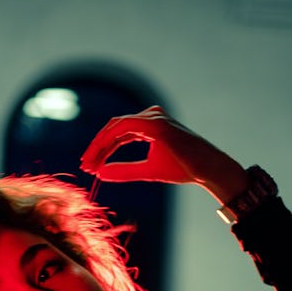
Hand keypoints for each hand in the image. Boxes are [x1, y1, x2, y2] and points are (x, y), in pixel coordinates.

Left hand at [80, 106, 248, 203]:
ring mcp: (154, 117)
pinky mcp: (156, 124)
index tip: (89, 166)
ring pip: (116, 127)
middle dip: (96, 147)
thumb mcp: (148, 171)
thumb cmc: (183, 169)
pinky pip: (125, 128)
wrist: (207, 169)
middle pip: (113, 128)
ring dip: (99, 146)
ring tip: (89, 164)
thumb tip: (100, 174)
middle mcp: (150, 116)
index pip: (118, 133)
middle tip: (84, 166)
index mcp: (149, 124)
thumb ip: (124, 171)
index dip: (101, 149)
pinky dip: (110, 142)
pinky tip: (101, 157)